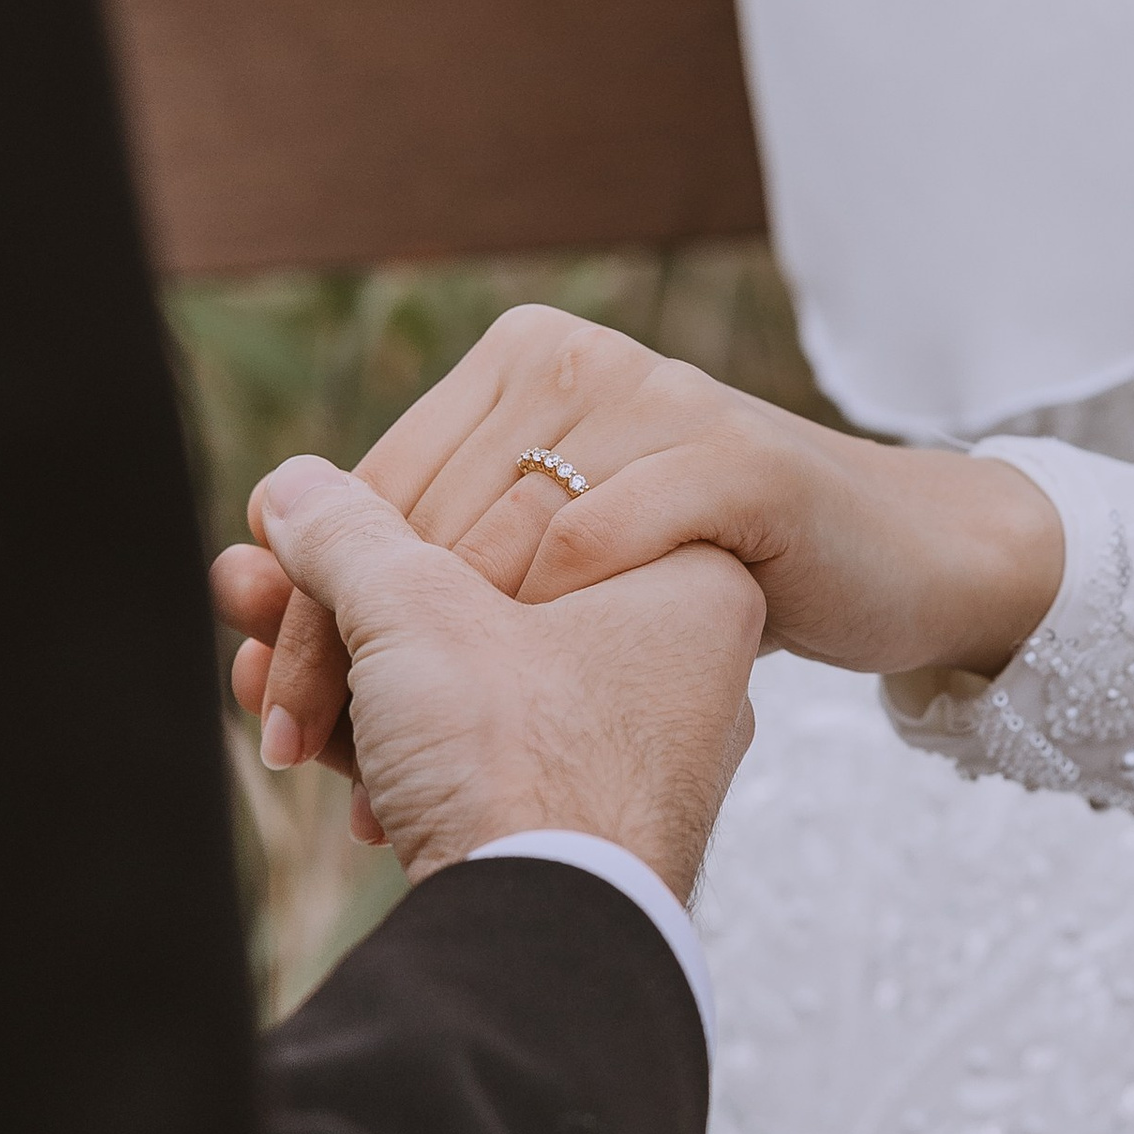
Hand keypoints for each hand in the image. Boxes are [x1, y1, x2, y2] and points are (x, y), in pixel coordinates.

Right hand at [225, 451, 763, 892]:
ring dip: (344, 666)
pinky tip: (287, 724)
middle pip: (478, 599)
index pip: (519, 511)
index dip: (387, 519)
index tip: (295, 528)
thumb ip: (351, 534)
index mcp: (690, 580)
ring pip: (463, 679)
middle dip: (342, 602)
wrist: (537, 954)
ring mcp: (628, 752)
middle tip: (250, 587)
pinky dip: (385, 735)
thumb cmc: (516, 763)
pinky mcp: (577, 825)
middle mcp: (680, 664)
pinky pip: (472, 753)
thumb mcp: (417, 614)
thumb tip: (296, 486)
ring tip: (245, 648)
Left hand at [231, 311, 1064, 786]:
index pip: (374, 493)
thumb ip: (412, 553)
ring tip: (403, 776)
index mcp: (516, 360)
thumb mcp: (546, 553)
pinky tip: (527, 705)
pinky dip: (557, 621)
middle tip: (319, 761)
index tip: (278, 719)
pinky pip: (606, 536)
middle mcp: (574, 357)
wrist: (892, 556)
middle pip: (418, 521)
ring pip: (498, 543)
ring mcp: (660, 399)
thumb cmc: (703, 567)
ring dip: (449, 672)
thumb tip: (242, 561)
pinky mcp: (738, 458)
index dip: (311, 612)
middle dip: (355, 655)